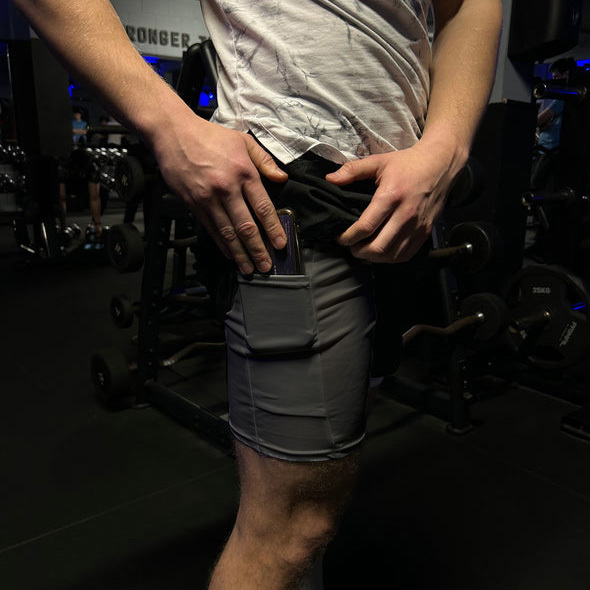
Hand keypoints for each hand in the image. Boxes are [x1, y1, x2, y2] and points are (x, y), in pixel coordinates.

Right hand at [153, 115, 287, 274]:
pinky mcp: (193, 204)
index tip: (280, 244)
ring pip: (227, 233)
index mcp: (243, 173)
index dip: (273, 229)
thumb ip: (265, 161)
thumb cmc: (209, 136)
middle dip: (258, 250)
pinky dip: (221, 245)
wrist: (172, 133)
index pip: (263, 207)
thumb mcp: (243, 141)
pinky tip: (230, 254)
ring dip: (240, 254)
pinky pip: (211, 229)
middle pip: (246, 227)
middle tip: (266, 266)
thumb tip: (282, 177)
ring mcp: (208, 199)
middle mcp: (227, 189)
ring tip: (249, 268)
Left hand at [327, 142, 462, 262]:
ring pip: (391, 255)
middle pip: (378, 247)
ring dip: (373, 258)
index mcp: (391, 196)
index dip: (348, 238)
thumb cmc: (407, 163)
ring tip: (363, 250)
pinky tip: (381, 252)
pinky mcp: (426, 232)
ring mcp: (418, 225)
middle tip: (351, 247)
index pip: (365, 227)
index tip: (340, 238)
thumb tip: (330, 179)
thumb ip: (352, 170)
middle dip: (358, 252)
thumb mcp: (378, 162)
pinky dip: (390, 258)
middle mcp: (405, 214)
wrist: (441, 164)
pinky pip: (406, 255)